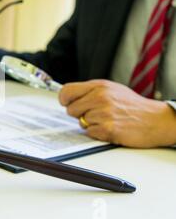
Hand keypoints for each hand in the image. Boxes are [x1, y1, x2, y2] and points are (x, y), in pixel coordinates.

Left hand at [59, 80, 175, 147]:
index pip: (67, 91)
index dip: (64, 99)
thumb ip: (90, 91)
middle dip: (79, 114)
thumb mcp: (111, 89)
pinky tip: (111, 127)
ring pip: (81, 122)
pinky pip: (90, 132)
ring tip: (107, 120)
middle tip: (94, 114)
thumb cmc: (132, 105)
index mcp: (99, 86)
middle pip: (71, 109)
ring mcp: (103, 113)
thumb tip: (68, 96)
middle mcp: (100, 97)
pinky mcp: (107, 128)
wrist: (155, 120)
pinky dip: (98, 133)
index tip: (67, 103)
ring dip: (91, 124)